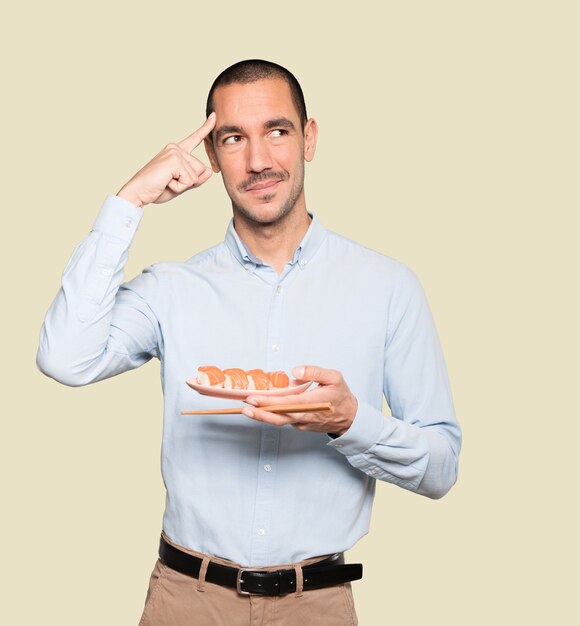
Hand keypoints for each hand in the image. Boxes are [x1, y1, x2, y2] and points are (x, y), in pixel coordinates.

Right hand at [117, 113, 215, 207]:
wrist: (138, 192)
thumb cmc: (157, 189)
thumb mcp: (181, 185)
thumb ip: (196, 179)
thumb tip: (209, 170)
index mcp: (177, 151)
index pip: (195, 139)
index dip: (205, 128)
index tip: (214, 116)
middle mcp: (176, 148)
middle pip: (201, 169)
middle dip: (189, 182)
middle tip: (169, 182)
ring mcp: (175, 152)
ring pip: (196, 176)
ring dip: (183, 185)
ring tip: (166, 182)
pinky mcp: (174, 159)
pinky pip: (190, 180)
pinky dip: (179, 187)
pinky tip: (166, 182)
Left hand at [243, 366, 357, 435]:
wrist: (350, 417)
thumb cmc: (342, 396)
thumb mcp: (334, 377)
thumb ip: (315, 371)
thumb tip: (296, 370)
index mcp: (312, 403)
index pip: (286, 403)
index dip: (269, 402)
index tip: (254, 398)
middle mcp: (305, 416)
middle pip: (278, 417)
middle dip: (260, 412)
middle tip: (244, 406)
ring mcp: (302, 423)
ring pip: (279, 421)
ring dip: (262, 416)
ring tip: (247, 409)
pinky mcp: (301, 426)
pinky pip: (284, 421)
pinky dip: (272, 416)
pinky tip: (262, 408)